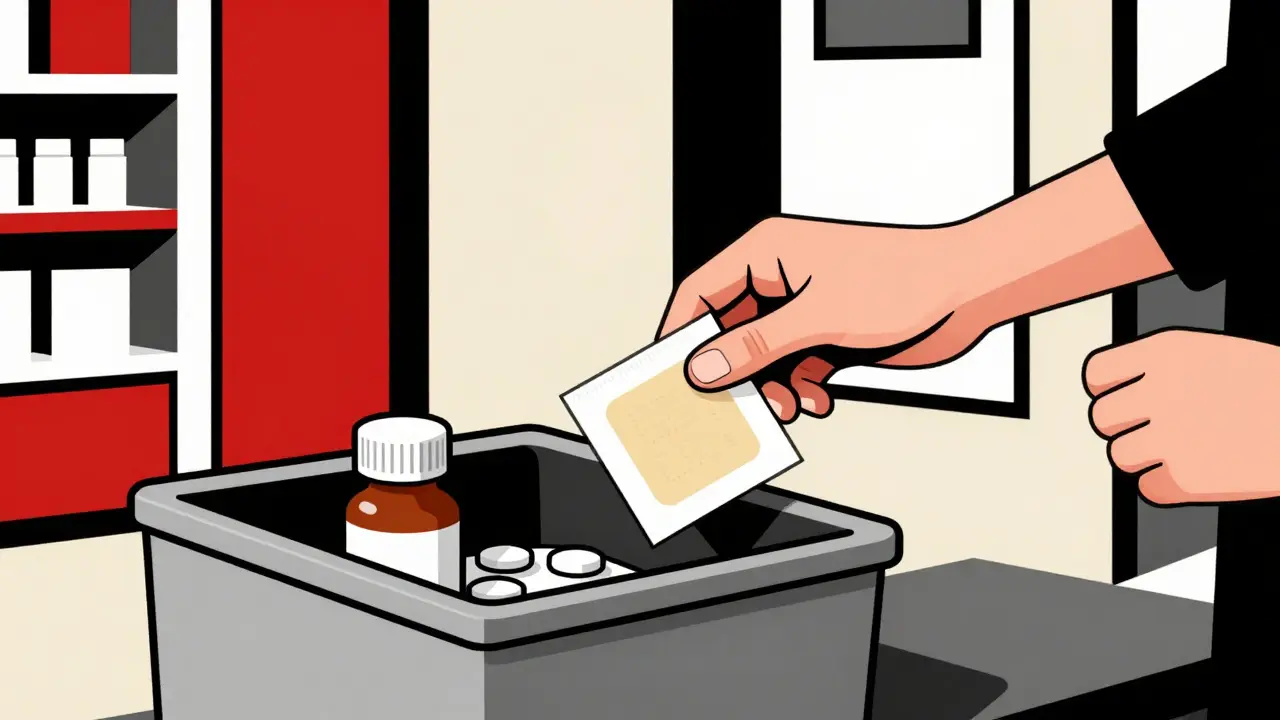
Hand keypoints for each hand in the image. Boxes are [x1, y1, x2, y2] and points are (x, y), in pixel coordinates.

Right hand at [657, 216, 998, 421]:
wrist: (968, 289)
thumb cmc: (904, 280)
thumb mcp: (818, 319)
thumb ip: (755, 347)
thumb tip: (705, 368)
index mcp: (766, 253)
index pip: (700, 293)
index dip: (681, 336)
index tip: (670, 377)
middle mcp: (780, 279)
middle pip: (730, 332)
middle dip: (736, 374)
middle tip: (735, 409)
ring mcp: (804, 307)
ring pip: (762, 357)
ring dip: (771, 387)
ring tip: (789, 407)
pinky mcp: (828, 332)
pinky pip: (793, 367)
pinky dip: (799, 388)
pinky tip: (817, 399)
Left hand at [1085, 329, 1279, 504]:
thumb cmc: (1268, 385)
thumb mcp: (1209, 354)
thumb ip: (1156, 370)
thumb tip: (1113, 393)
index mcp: (1164, 353)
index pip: (1097, 376)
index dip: (1107, 390)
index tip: (1120, 398)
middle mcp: (1162, 393)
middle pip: (1103, 418)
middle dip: (1126, 425)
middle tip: (1157, 427)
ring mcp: (1173, 438)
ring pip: (1120, 456)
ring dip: (1144, 456)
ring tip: (1183, 446)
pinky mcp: (1188, 480)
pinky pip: (1147, 488)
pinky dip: (1166, 485)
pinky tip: (1196, 468)